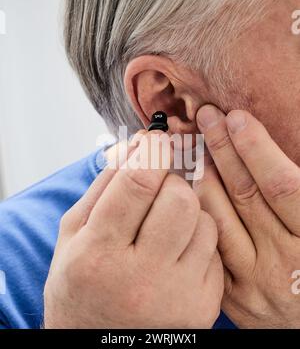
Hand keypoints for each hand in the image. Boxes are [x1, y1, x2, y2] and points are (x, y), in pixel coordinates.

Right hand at [44, 130, 222, 327]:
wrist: (100, 344)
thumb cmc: (81, 286)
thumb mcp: (74, 235)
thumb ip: (103, 186)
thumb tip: (136, 145)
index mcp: (98, 254)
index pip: (137, 183)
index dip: (151, 151)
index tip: (156, 141)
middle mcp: (140, 278)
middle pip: (179, 198)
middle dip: (171, 181)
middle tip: (158, 188)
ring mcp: (177, 295)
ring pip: (204, 220)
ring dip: (186, 211)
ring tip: (164, 226)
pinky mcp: (203, 307)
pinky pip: (214, 249)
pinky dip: (197, 240)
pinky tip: (177, 252)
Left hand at [195, 105, 299, 327]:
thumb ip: (298, 192)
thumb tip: (270, 151)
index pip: (281, 186)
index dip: (257, 148)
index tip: (237, 118)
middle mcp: (281, 264)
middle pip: (244, 195)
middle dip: (223, 150)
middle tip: (206, 117)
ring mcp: (250, 281)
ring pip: (216, 216)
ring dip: (203, 174)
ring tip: (194, 144)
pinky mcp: (228, 292)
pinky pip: (205, 242)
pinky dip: (196, 208)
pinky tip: (187, 182)